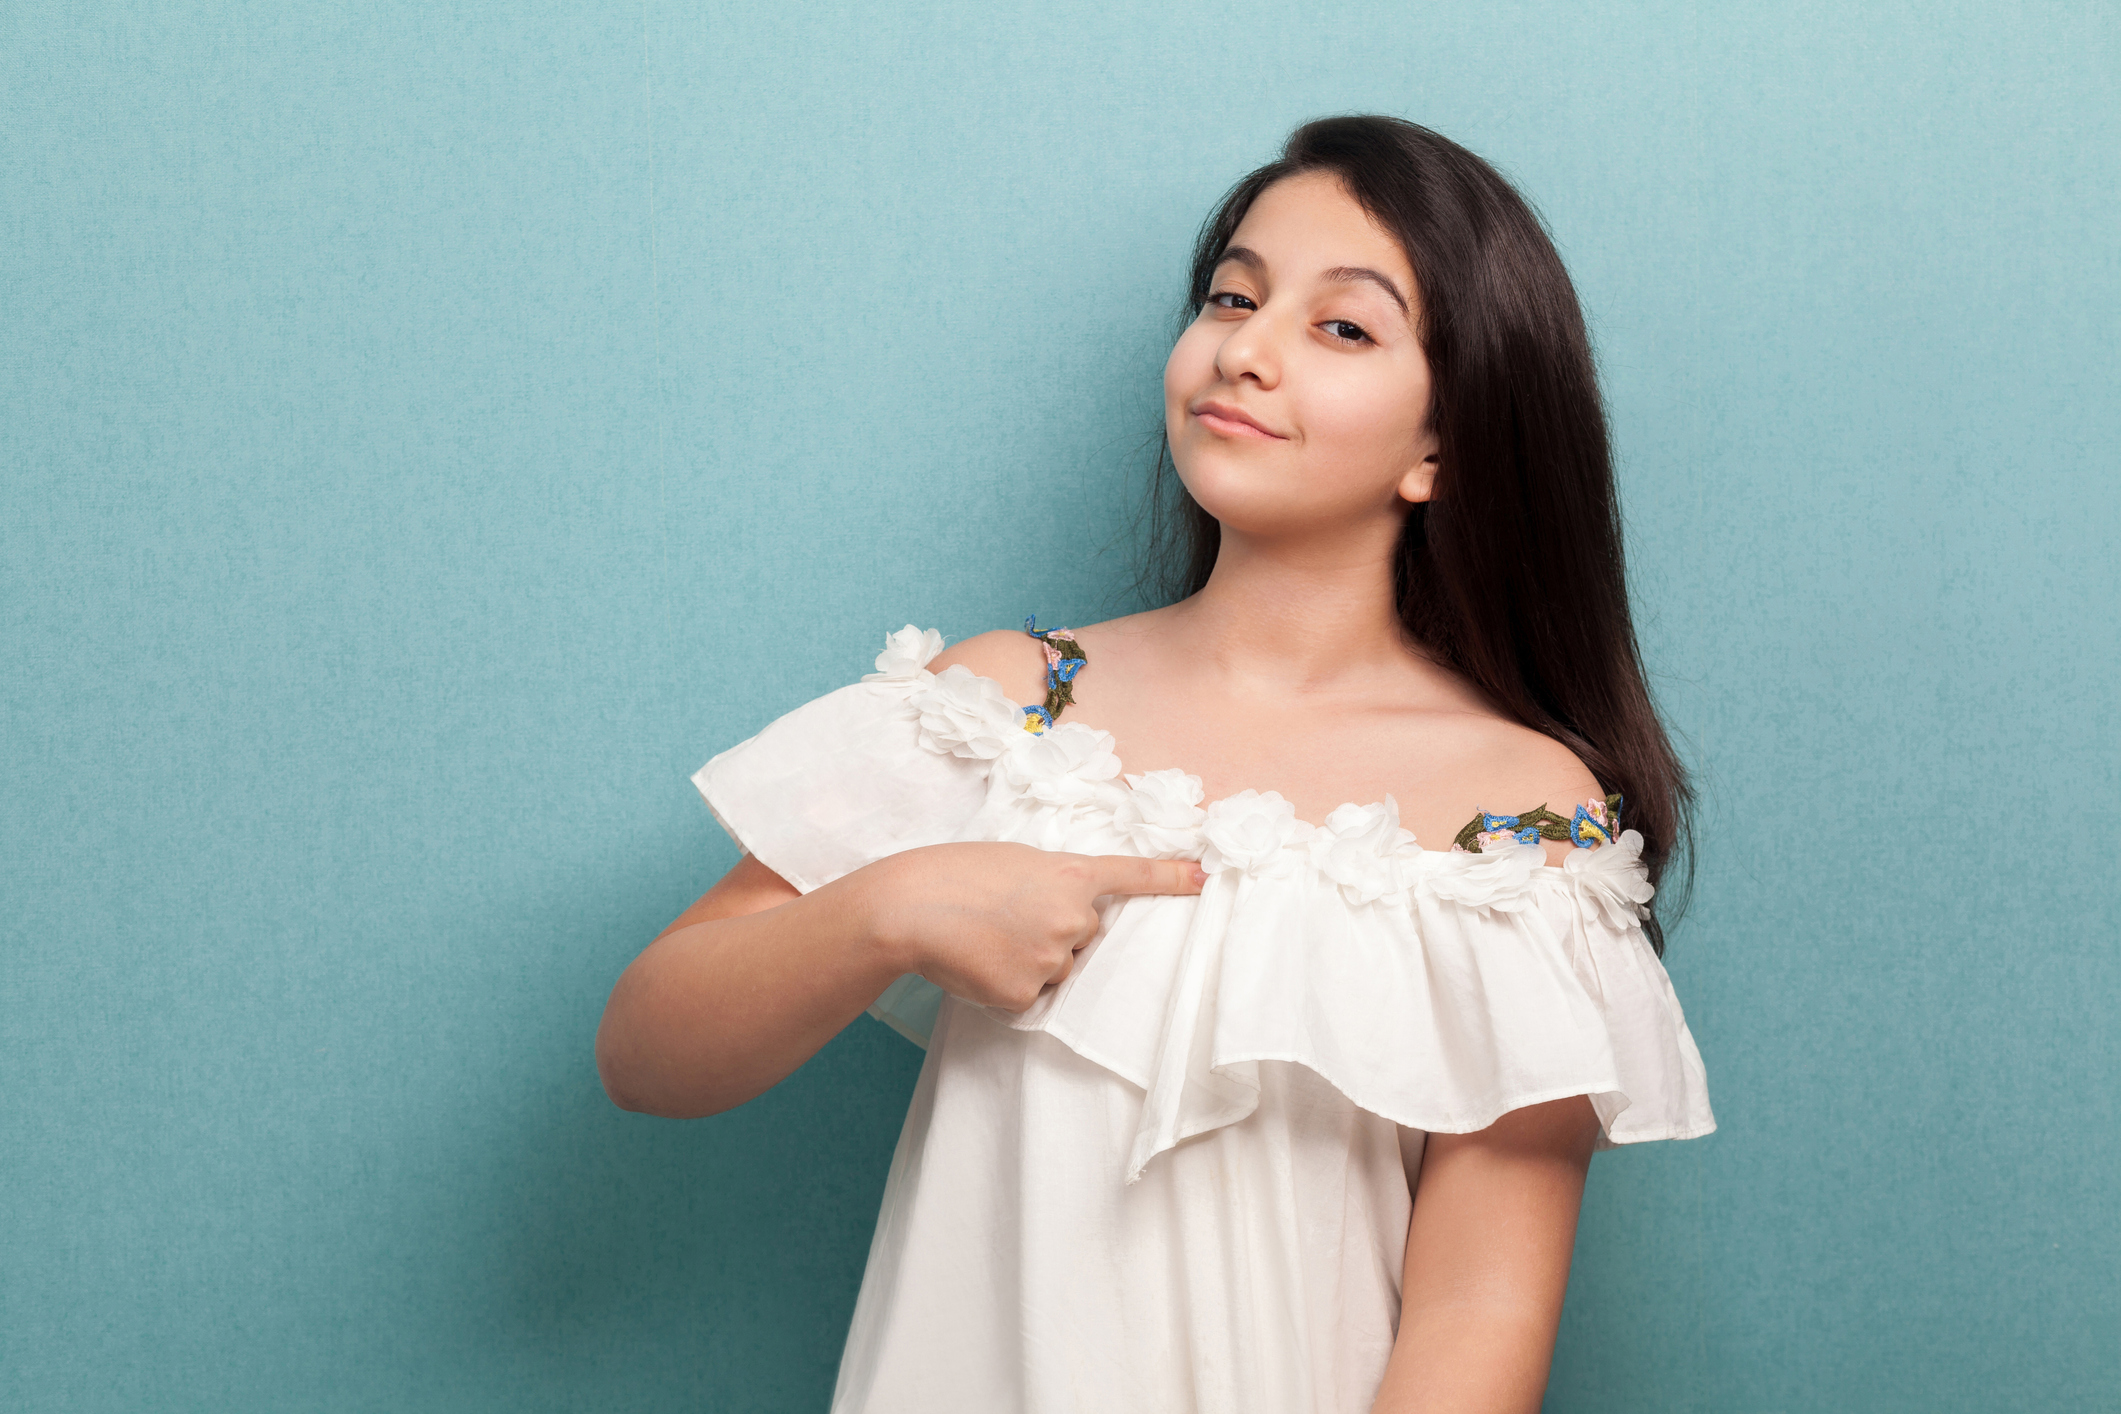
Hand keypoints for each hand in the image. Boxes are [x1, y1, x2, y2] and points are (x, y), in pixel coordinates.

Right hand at [863, 842, 1205, 1011]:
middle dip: (1056, 931)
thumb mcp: (1015, 862)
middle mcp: (1074, 918)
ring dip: (1031, 958)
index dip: (1173, 878)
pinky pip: (1031, 995)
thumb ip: (1052, 884)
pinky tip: (980, 962)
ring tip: (987, 938)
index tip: (1206, 878)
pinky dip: (1008, 984)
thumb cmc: (953, 874)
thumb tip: (1065, 917)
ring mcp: (1054, 960)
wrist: (910, 907)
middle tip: (1008, 916)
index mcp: (1071, 875)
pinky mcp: (1028, 995)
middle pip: (1085, 936)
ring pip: (1058, 968)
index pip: (1133, 876)